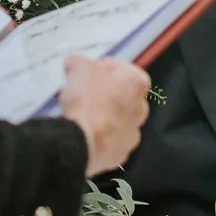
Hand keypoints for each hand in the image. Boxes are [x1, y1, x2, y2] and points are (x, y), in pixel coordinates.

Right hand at [58, 56, 150, 175]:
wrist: (82, 141)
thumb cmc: (88, 101)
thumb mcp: (79, 67)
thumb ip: (80, 62)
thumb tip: (75, 63)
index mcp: (137, 83)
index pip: (125, 69)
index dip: (105, 67)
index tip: (89, 70)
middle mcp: (141, 109)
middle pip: (122, 96)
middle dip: (104, 93)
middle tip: (82, 92)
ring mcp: (132, 134)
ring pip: (117, 121)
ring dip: (102, 117)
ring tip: (80, 114)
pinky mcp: (120, 154)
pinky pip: (109, 142)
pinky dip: (98, 138)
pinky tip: (82, 133)